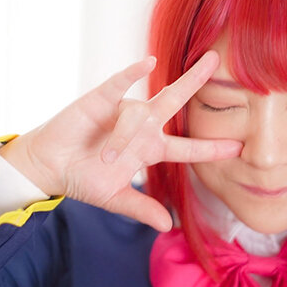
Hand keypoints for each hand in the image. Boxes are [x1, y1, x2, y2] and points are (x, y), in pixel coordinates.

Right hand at [1, 51, 242, 231]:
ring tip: (105, 156)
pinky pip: (119, 83)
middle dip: (196, 81)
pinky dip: (132, 73)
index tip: (238, 147)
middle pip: (175, 101)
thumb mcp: (115, 198)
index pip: (186, 148)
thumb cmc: (83, 179)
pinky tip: (147, 63)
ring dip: (124, 136)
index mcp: (149, 149)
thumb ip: (141, 207)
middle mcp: (141, 125)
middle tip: (215, 61)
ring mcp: (122, 109)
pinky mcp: (101, 99)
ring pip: (138, 113)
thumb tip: (167, 225)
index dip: (210, 148)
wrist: (49, 167)